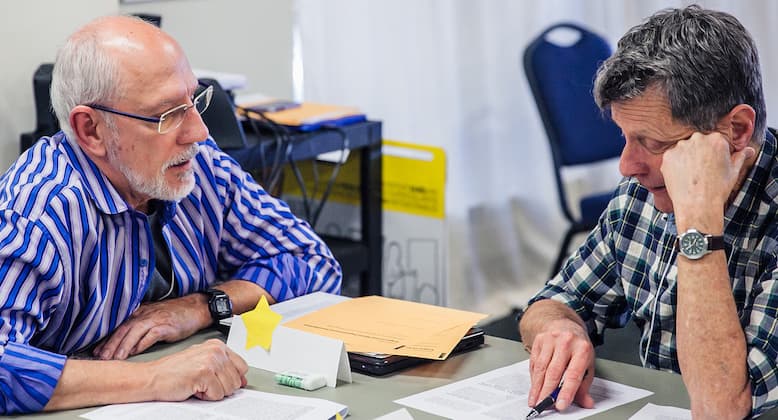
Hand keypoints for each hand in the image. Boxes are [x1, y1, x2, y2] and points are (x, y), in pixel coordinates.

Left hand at [94, 293, 209, 359]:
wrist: (196, 308)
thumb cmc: (176, 315)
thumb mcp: (154, 317)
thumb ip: (140, 327)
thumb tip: (127, 343)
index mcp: (140, 312)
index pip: (119, 326)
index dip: (107, 339)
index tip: (97, 351)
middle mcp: (145, 314)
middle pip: (123, 329)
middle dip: (110, 344)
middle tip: (100, 357)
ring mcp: (156, 319)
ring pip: (134, 332)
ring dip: (123, 346)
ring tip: (115, 358)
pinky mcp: (166, 326)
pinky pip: (151, 335)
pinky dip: (141, 344)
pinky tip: (135, 352)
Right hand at [147, 339, 247, 400]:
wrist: (152, 378)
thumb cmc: (173, 372)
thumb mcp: (203, 364)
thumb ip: (224, 369)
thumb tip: (242, 381)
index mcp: (217, 345)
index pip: (242, 367)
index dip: (231, 379)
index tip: (217, 380)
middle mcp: (216, 350)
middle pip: (237, 380)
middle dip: (221, 387)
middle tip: (202, 382)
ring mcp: (211, 361)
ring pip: (229, 389)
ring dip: (213, 392)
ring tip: (197, 384)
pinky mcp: (205, 373)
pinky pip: (217, 395)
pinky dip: (205, 397)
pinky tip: (193, 387)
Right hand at [527, 319, 594, 411]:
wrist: (565, 325)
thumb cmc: (577, 346)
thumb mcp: (587, 363)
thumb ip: (584, 385)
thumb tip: (586, 402)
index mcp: (582, 348)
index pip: (573, 375)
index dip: (566, 392)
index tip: (560, 405)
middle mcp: (566, 342)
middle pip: (554, 371)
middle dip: (547, 392)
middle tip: (543, 405)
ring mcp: (551, 339)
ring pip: (542, 368)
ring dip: (537, 387)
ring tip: (536, 400)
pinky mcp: (539, 340)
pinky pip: (534, 362)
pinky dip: (534, 377)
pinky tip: (534, 387)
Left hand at [661, 132, 753, 218]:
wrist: (698, 204)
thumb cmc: (717, 189)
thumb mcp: (734, 172)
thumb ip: (740, 157)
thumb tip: (748, 150)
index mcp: (716, 139)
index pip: (714, 141)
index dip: (714, 154)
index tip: (712, 165)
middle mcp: (697, 139)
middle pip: (698, 143)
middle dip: (699, 154)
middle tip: (702, 171)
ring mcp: (680, 147)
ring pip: (684, 149)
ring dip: (686, 158)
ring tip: (692, 175)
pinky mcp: (667, 157)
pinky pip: (672, 158)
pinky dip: (675, 165)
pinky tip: (682, 177)